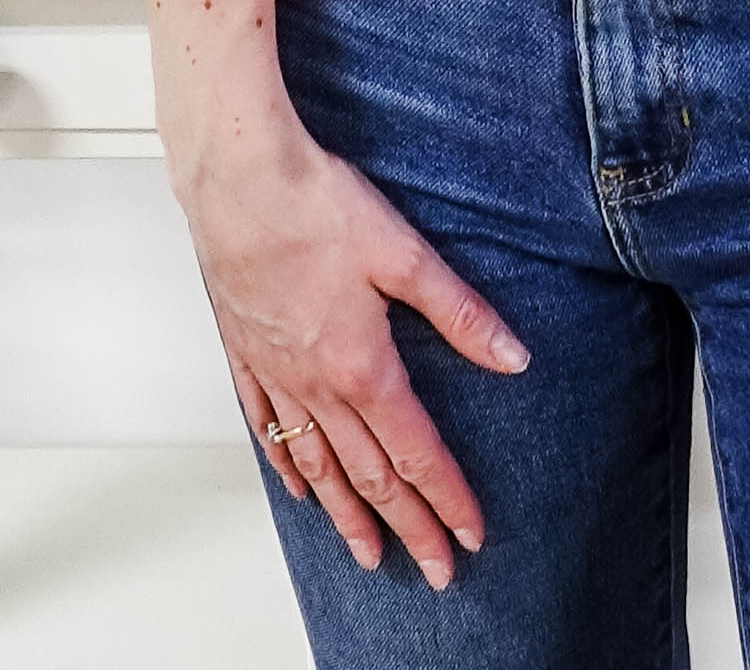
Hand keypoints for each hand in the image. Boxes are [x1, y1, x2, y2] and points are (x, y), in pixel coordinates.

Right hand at [184, 106, 529, 587]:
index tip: (470, 535)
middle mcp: (317, 384)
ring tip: (369, 553)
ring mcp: (276, 374)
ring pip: (318, 464)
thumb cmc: (315, 205)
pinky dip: (289, 466)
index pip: (416, 451)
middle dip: (408, 526)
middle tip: (435, 570)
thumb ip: (460, 312)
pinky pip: (268, 428)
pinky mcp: (247, 353)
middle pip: (370, 474)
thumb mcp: (404, 253)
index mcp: (361, 366)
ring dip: (348, 515)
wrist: (237, 178)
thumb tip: (512, 356)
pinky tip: (301, 488)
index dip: (447, 497)